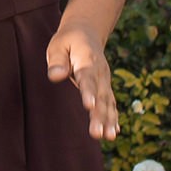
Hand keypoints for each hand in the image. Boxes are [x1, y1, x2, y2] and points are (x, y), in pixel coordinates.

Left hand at [49, 23, 121, 142]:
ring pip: (108, 103)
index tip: (89, 107)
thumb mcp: (58, 45)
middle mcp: (100, 73)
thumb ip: (57, 61)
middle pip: (100, 96)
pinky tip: (114, 132)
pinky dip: (113, 118)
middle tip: (97, 134)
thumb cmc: (67, 41)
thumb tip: (55, 76)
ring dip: (109, 121)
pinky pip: (111, 104)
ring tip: (108, 137)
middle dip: (100, 116)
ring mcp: (105, 81)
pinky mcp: (105, 87)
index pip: (87, 79)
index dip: (88, 93)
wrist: (87, 33)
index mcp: (87, 60)